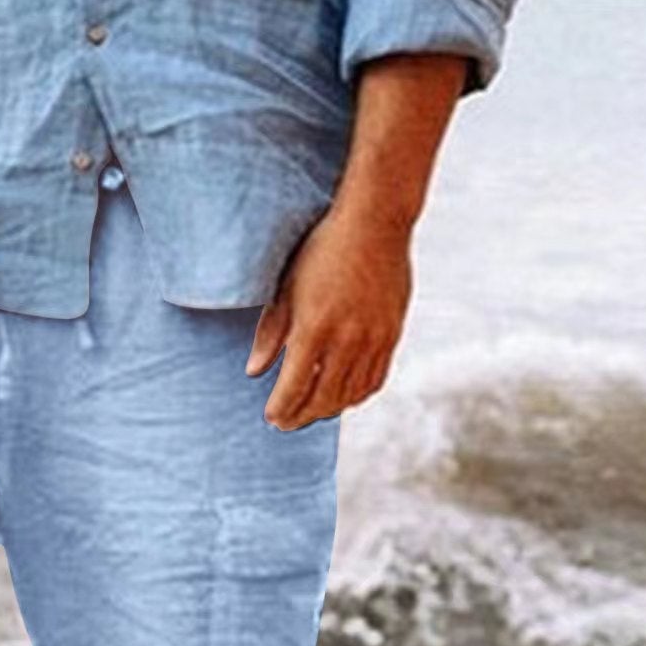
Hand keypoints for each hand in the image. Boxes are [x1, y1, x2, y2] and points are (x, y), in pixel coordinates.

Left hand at [246, 205, 412, 430]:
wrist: (375, 223)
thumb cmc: (323, 251)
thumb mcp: (286, 288)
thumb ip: (270, 333)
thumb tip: (253, 372)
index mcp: (314, 329)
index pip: (293, 388)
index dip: (280, 408)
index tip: (271, 417)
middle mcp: (346, 340)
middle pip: (321, 399)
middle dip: (301, 416)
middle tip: (286, 422)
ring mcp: (373, 340)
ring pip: (349, 395)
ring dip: (327, 409)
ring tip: (311, 411)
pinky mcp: (392, 335)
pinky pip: (373, 381)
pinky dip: (355, 396)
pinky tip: (342, 397)